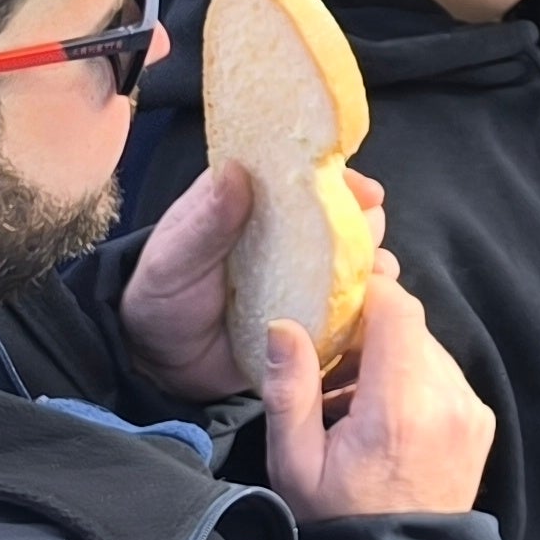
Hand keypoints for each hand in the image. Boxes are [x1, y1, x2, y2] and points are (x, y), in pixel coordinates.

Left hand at [123, 160, 389, 405]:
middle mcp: (288, 235)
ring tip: (377, 276)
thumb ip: (206, 220)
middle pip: (342, 216)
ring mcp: (305, 277)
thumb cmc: (163, 298)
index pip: (302, 176)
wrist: (162, 367)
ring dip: (373, 264)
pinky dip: (369, 307)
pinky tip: (373, 312)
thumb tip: (238, 172)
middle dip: (365, 222)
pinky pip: (351, 309)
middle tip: (370, 234)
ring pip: (355, 261)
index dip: (337, 177)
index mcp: (253, 203)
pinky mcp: (315, 318)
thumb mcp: (173, 258)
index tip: (364, 191)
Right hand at [260, 261, 493, 521]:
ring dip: (391, 356)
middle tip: (331, 359)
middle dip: (371, 331)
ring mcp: (470, 410)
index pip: (399, 311)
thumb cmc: (337, 518)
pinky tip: (382, 412)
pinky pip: (445, 376)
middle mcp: (447, 401)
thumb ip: (290, 390)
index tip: (337, 296)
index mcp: (400, 408)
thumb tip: (284, 325)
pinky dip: (414, 379)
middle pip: (413, 328)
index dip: (369, 291)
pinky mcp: (480, 421)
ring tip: (351, 396)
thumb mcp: (294, 464)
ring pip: (429, 349)